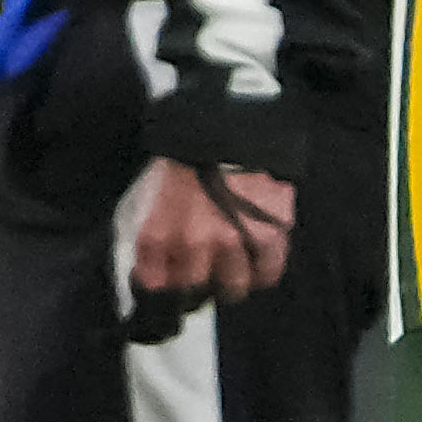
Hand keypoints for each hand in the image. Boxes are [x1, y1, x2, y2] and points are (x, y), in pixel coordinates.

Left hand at [122, 155, 295, 321]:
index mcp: (160, 234)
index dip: (165, 295)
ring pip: (235, 288)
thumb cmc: (187, 163)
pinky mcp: (271, 232)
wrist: (228, 126)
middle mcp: (196, 243)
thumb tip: (150, 278)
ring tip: (232, 262)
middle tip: (204, 274)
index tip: (172, 290)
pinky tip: (255, 256)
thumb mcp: (152, 200)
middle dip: (200, 288)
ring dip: (232, 280)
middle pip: (198, 294)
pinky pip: (268, 272)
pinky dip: (262, 270)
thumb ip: (152, 243)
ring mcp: (236, 240)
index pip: (158, 289)